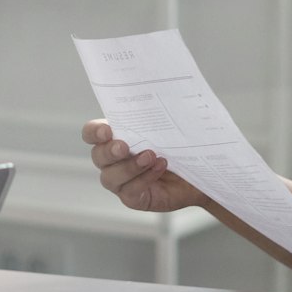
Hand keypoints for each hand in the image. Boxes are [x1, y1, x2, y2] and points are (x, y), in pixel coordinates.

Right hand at [83, 120, 204, 214]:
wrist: (200, 170)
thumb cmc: (180, 144)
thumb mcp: (168, 126)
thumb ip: (155, 115)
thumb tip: (158, 93)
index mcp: (114, 137)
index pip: (91, 133)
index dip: (94, 132)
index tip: (107, 131)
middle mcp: (112, 160)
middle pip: (98, 156)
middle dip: (110, 151)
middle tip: (124, 146)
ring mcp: (120, 180)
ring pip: (111, 176)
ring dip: (129, 167)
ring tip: (150, 156)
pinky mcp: (132, 197)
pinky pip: (130, 190)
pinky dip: (144, 178)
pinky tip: (159, 167)